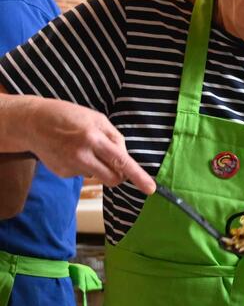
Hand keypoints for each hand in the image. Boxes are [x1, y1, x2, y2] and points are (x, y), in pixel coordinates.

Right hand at [24, 97, 154, 193]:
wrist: (31, 122)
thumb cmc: (68, 116)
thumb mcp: (96, 118)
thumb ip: (114, 138)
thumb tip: (124, 158)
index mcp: (94, 138)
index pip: (121, 161)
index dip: (138, 176)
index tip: (150, 189)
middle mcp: (82, 155)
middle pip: (112, 178)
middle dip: (119, 176)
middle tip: (114, 164)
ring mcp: (70, 166)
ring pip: (98, 176)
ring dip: (98, 166)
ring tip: (83, 148)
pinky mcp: (62, 173)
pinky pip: (82, 174)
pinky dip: (82, 165)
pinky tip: (70, 152)